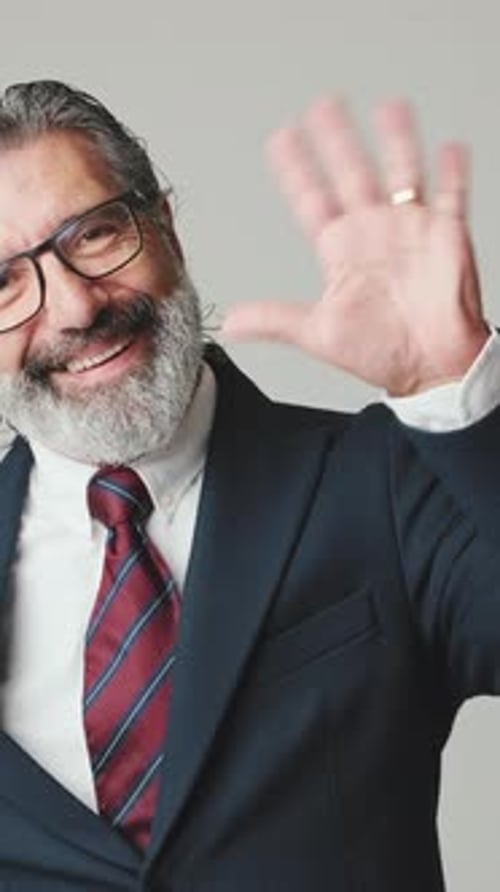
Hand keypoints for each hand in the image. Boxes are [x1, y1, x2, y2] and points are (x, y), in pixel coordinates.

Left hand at [222, 99, 488, 395]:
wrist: (431, 366)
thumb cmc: (381, 352)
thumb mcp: (319, 333)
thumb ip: (275, 320)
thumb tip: (230, 324)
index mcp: (341, 251)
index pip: (312, 199)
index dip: (296, 169)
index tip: (280, 139)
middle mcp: (373, 234)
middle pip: (352, 173)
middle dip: (337, 138)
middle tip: (323, 105)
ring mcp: (409, 230)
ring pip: (400, 172)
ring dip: (394, 140)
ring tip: (388, 108)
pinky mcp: (445, 236)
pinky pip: (450, 194)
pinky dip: (450, 171)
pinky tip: (447, 147)